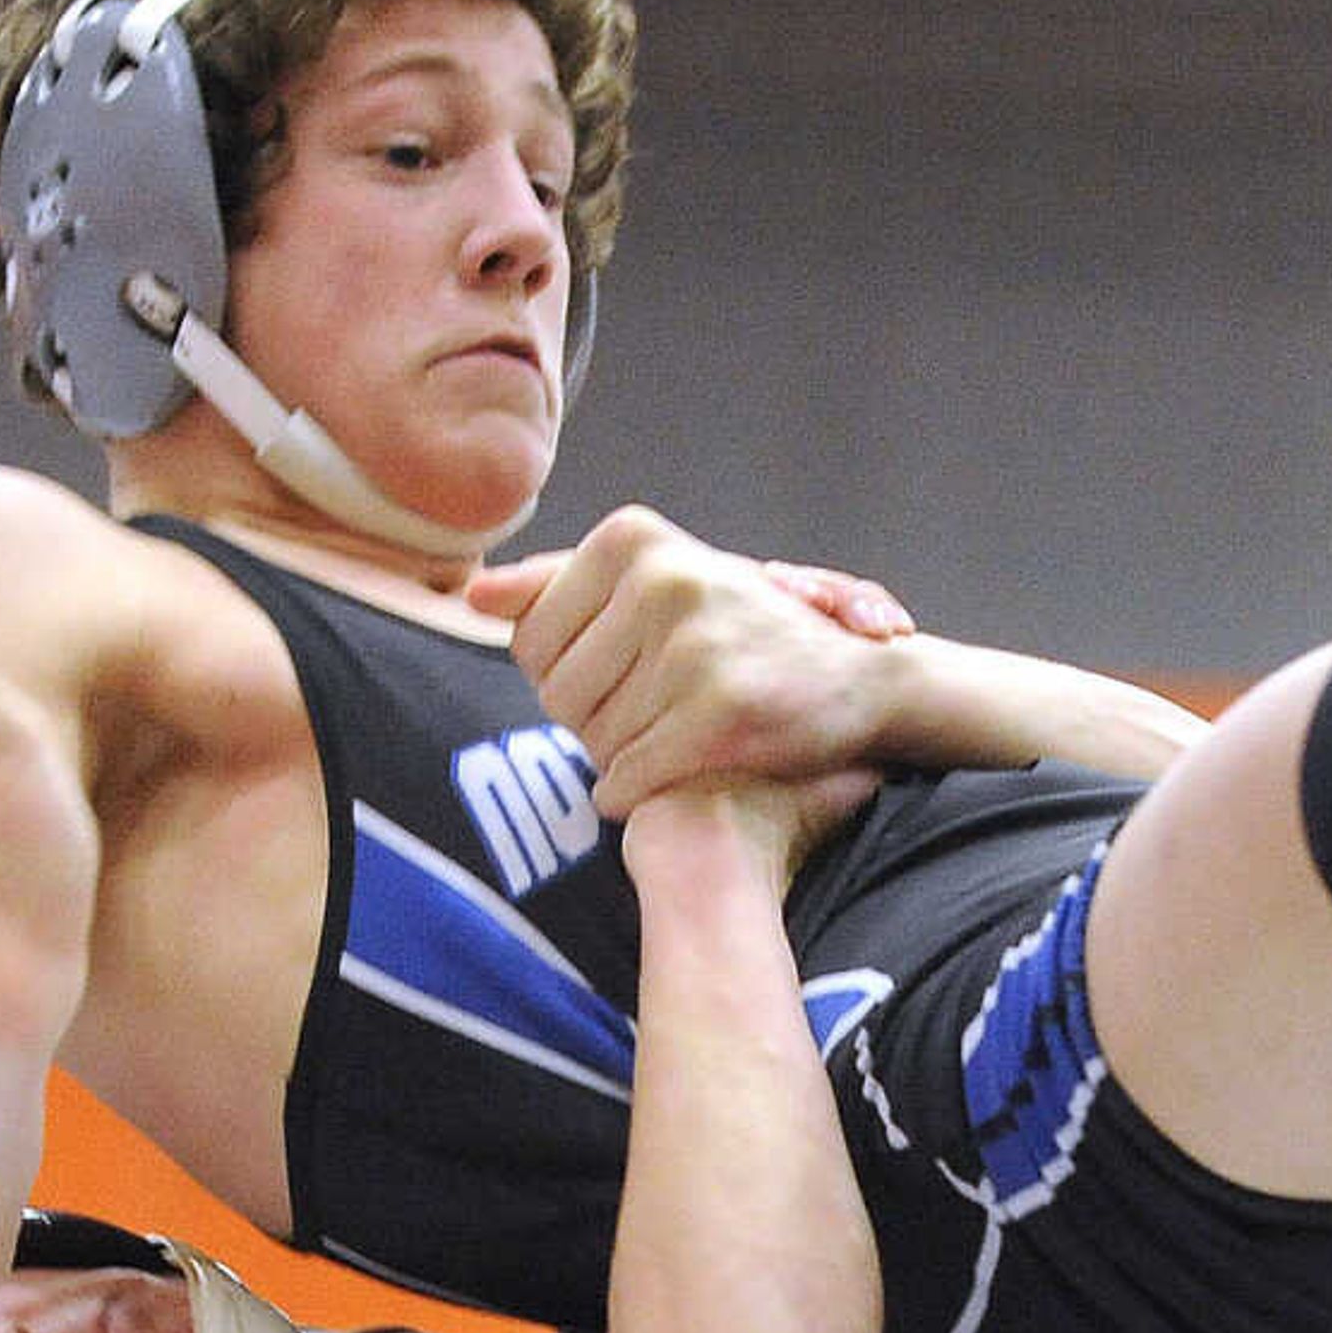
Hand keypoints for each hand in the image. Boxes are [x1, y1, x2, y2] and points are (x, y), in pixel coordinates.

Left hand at [469, 507, 917, 814]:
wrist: (858, 678)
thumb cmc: (744, 633)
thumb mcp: (658, 584)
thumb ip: (561, 585)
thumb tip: (474, 595)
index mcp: (635, 539)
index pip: (529, 641)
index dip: (567, 676)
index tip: (626, 672)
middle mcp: (663, 581)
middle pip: (557, 694)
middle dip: (595, 720)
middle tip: (656, 710)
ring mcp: (694, 647)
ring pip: (593, 742)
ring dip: (622, 759)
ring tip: (677, 732)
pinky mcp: (720, 715)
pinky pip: (628, 779)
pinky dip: (636, 793)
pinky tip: (676, 773)